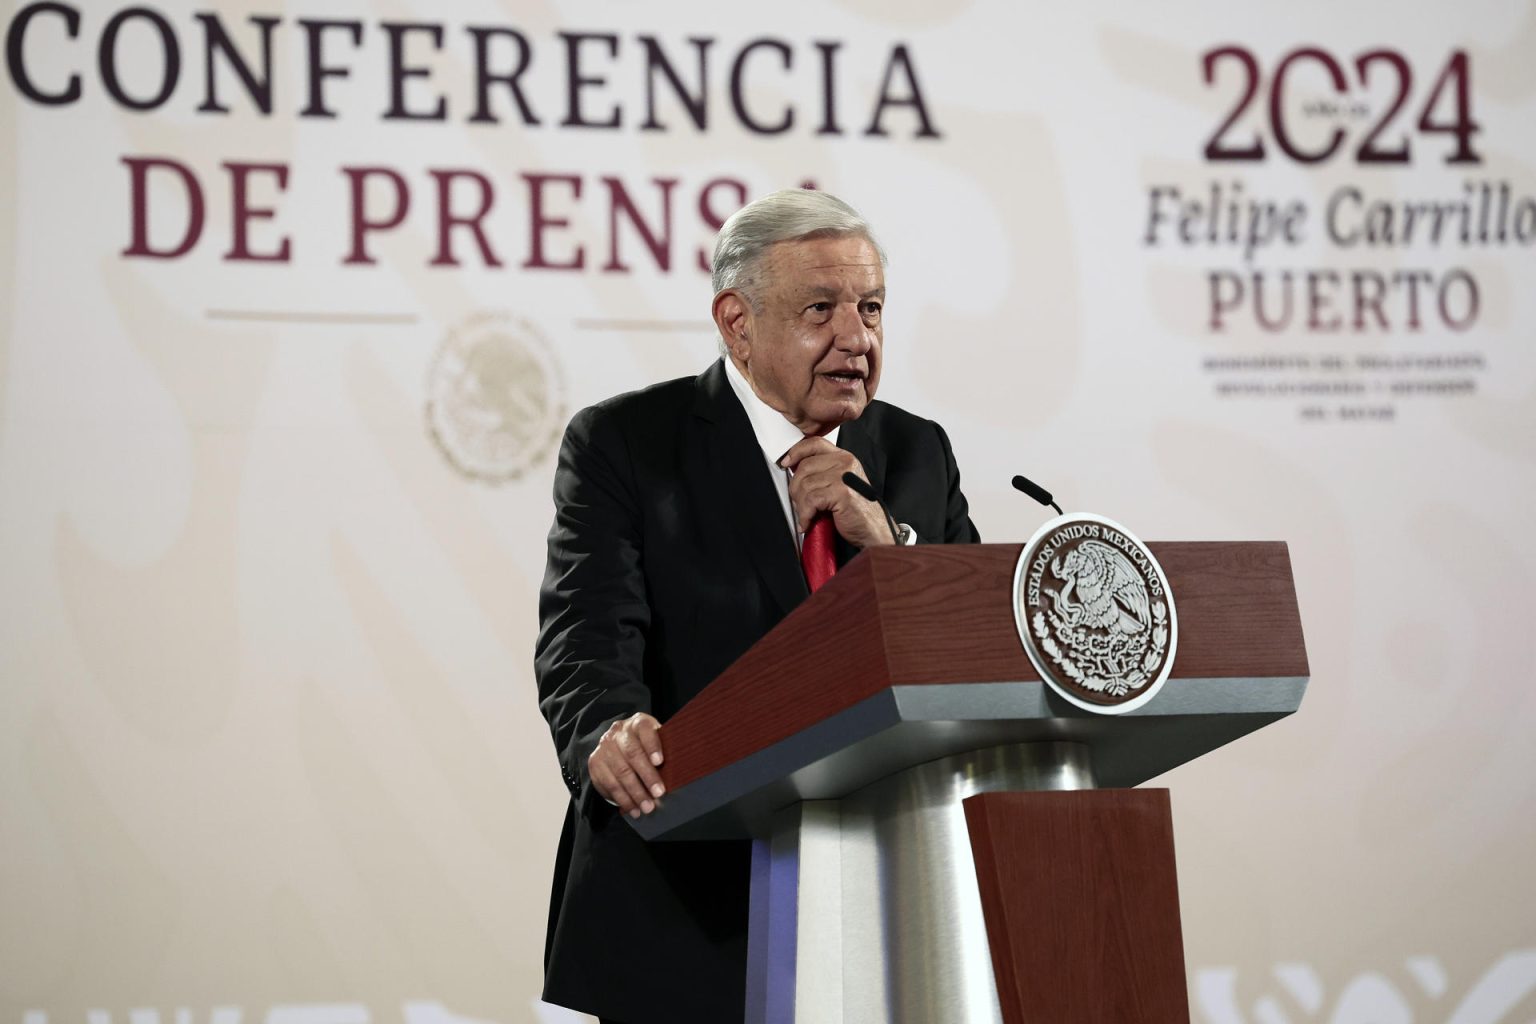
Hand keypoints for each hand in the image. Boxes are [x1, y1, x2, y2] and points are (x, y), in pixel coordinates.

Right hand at [588, 713, 665, 817]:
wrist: (618, 745)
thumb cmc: (645, 746)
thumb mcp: (657, 741)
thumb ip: (666, 751)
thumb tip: (681, 771)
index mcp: (638, 723)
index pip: (645, 730)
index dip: (652, 745)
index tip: (659, 762)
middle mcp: (618, 732)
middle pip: (632, 754)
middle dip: (647, 776)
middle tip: (658, 793)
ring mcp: (604, 747)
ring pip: (620, 772)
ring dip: (635, 793)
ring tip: (647, 807)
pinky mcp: (595, 763)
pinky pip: (608, 784)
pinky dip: (622, 799)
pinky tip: (633, 808)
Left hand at [778, 436, 892, 549]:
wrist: (874, 530)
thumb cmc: (857, 511)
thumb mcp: (840, 484)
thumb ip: (823, 473)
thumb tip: (795, 470)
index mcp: (844, 458)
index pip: (814, 444)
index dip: (796, 452)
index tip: (786, 462)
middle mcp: (845, 463)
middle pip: (804, 467)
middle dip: (796, 489)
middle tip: (800, 503)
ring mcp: (843, 476)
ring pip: (805, 485)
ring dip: (800, 505)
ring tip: (806, 515)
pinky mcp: (841, 492)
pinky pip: (811, 500)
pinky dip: (805, 515)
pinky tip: (809, 521)